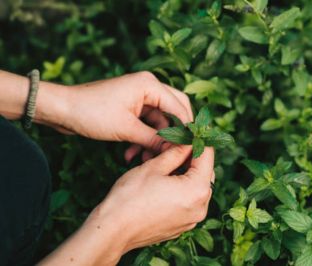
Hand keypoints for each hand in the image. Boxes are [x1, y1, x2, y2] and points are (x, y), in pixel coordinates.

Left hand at [38, 71, 192, 157]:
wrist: (62, 110)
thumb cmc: (91, 113)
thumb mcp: (126, 129)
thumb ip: (154, 138)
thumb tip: (176, 149)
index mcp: (150, 85)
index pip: (179, 107)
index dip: (185, 130)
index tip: (190, 149)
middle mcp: (148, 88)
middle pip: (174, 112)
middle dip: (172, 134)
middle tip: (175, 153)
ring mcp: (140, 97)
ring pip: (159, 121)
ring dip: (154, 140)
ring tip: (145, 159)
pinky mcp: (131, 107)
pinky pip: (146, 124)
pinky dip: (143, 139)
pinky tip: (132, 154)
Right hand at [38, 145, 214, 264]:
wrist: (112, 231)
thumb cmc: (130, 198)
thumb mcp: (154, 167)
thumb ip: (176, 152)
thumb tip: (187, 142)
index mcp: (197, 190)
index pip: (207, 156)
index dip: (198, 141)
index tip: (189, 132)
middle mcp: (200, 208)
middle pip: (206, 174)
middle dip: (193, 158)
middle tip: (177, 146)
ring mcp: (191, 220)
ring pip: (197, 189)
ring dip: (188, 174)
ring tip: (168, 164)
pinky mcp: (182, 226)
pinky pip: (189, 203)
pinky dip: (183, 190)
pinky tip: (166, 182)